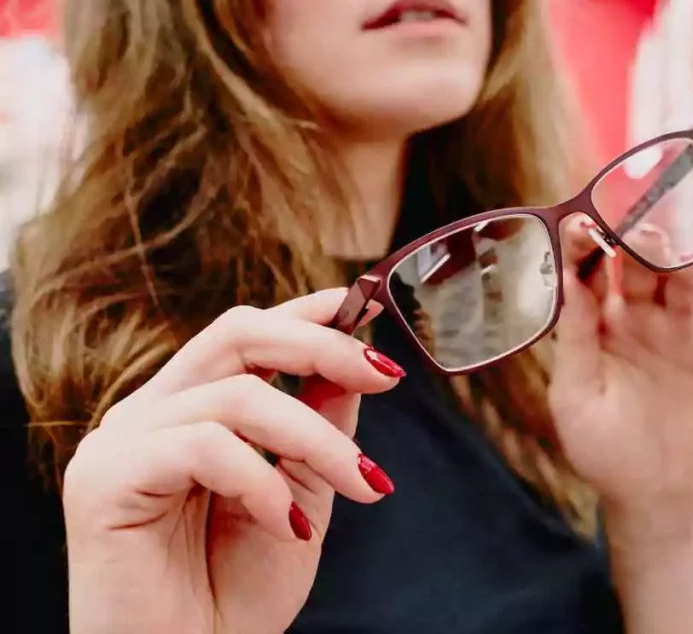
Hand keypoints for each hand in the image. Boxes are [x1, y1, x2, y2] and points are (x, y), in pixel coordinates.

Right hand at [61, 289, 403, 633]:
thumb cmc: (236, 592)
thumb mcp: (300, 493)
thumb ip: (319, 425)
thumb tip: (356, 364)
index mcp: (189, 410)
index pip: (244, 333)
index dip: (305, 312)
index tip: (363, 304)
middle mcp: (150, 413)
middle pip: (236, 333)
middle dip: (321, 346)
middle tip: (386, 377)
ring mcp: (121, 441)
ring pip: (236, 395)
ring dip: (317, 439)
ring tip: (363, 485)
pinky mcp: (104, 478)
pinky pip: (205, 447)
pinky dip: (262, 483)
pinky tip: (287, 527)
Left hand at [550, 217, 692, 543]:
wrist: (651, 497)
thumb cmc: (601, 449)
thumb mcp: (576, 396)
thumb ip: (575, 339)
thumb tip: (570, 280)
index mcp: (600, 325)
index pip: (593, 273)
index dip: (588, 246)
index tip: (582, 222)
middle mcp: (641, 320)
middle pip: (640, 270)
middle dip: (637, 243)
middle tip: (637, 222)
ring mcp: (680, 337)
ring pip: (684, 289)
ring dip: (683, 268)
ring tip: (679, 255)